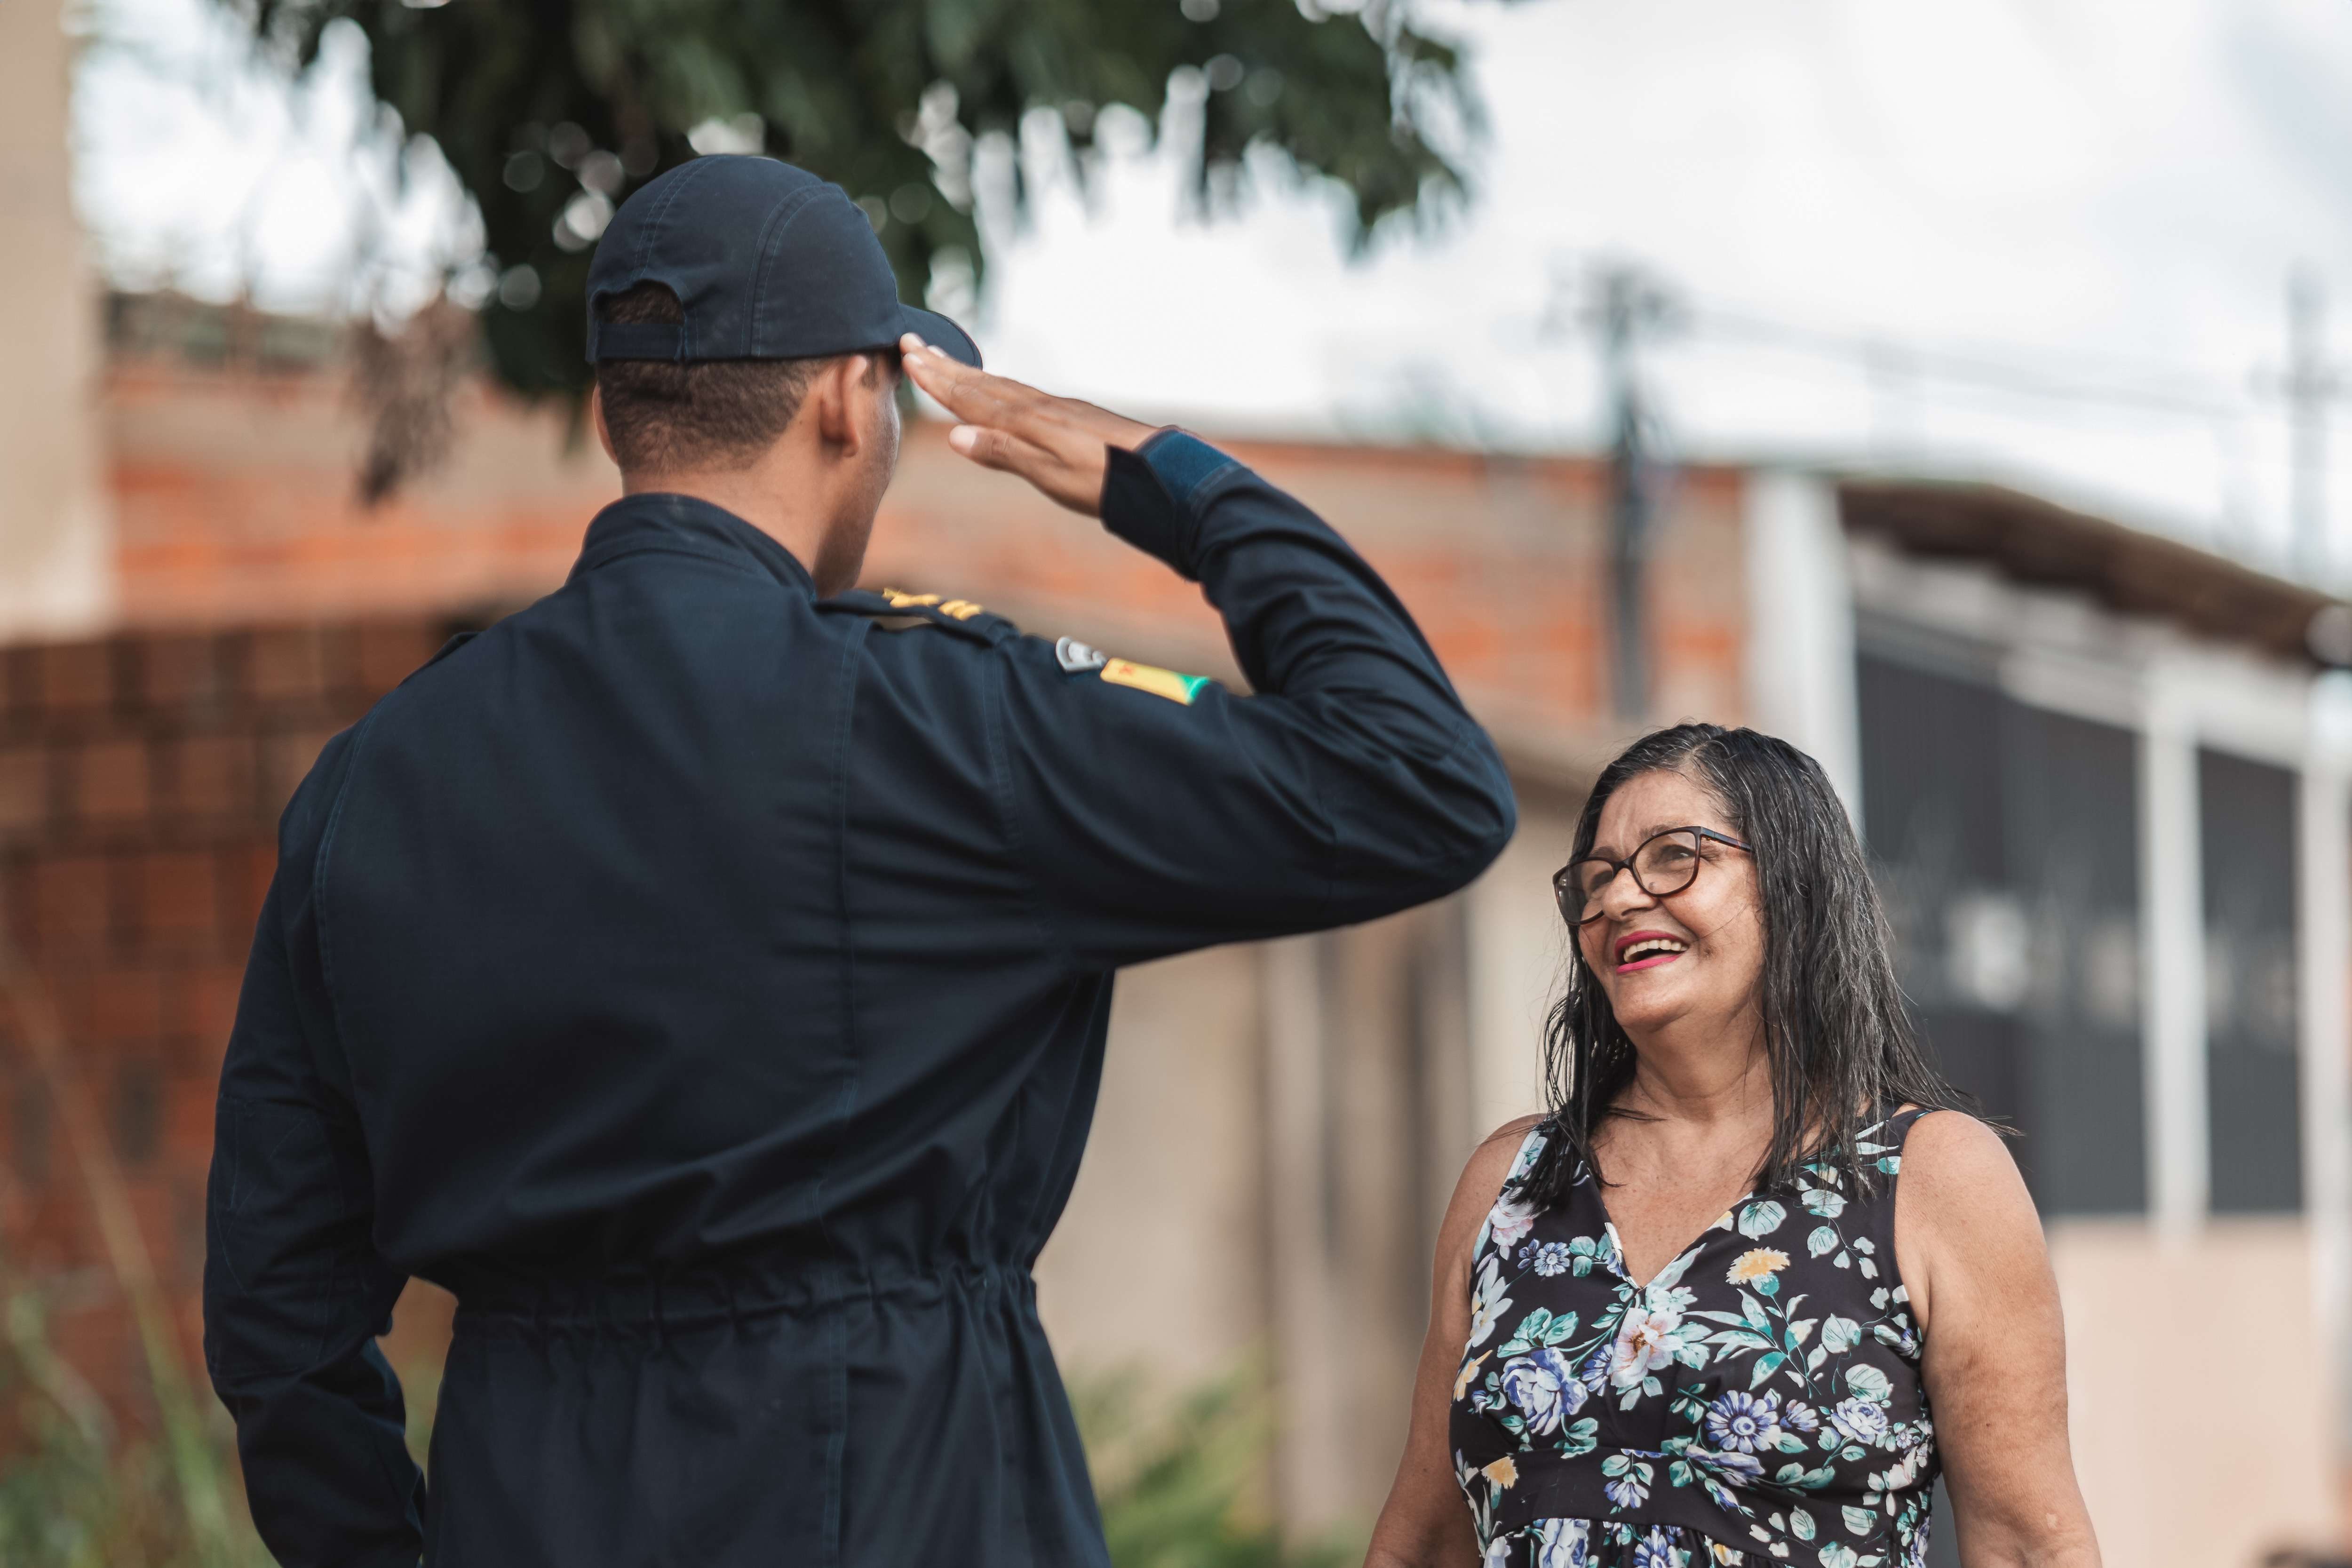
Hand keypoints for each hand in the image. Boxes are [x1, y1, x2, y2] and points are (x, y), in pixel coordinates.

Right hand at [899, 334, 1159, 517]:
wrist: (1161, 475)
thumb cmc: (1106, 481)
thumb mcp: (1051, 475)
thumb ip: (1004, 452)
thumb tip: (956, 435)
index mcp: (1028, 422)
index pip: (971, 397)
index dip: (938, 381)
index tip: (910, 358)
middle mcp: (1039, 408)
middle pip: (982, 383)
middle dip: (945, 366)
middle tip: (913, 343)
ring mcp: (1057, 410)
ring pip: (1002, 386)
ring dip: (969, 373)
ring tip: (944, 360)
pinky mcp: (1074, 417)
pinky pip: (1022, 394)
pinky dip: (998, 387)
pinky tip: (999, 391)